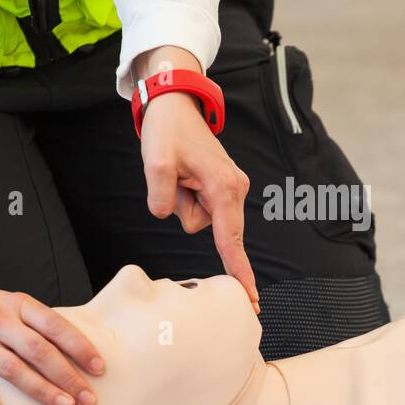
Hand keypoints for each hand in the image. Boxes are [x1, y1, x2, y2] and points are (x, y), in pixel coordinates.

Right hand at [0, 208, 103, 404]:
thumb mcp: (10, 301)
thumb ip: (35, 323)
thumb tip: (74, 350)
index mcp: (17, 304)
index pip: (55, 326)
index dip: (79, 347)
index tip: (99, 367)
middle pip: (39, 352)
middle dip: (67, 376)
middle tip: (89, 398)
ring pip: (14, 372)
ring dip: (42, 392)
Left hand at [135, 48, 259, 311]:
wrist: (176, 107)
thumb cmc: (168, 132)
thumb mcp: (155, 162)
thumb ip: (161, 195)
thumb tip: (167, 214)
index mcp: (223, 187)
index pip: (230, 239)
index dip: (238, 270)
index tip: (249, 297)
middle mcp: (234, 189)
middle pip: (209, 227)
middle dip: (187, 209)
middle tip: (175, 175)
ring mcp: (230, 188)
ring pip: (201, 218)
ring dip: (184, 201)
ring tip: (178, 172)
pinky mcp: (222, 187)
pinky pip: (202, 207)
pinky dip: (188, 196)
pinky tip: (183, 174)